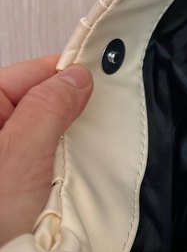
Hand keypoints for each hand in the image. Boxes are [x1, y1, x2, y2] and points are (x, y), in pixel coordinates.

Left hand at [0, 55, 92, 245]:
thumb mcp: (19, 154)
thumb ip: (49, 108)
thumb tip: (76, 76)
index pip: (33, 73)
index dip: (72, 73)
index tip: (110, 74)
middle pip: (40, 101)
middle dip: (73, 114)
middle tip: (105, 125)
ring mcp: (4, 153)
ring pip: (44, 132)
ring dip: (66, 146)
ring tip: (85, 160)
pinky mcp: (13, 178)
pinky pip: (42, 159)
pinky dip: (60, 166)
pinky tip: (70, 178)